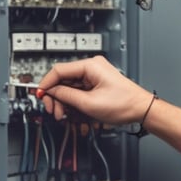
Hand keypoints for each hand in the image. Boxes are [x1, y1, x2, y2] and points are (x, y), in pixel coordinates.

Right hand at [37, 55, 152, 124]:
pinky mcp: (95, 84)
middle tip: (53, 110)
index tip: (39, 94)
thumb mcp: (89, 103)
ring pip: (68, 87)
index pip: (59, 70)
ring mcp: (93, 76)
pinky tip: (72, 112)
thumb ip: (66, 96)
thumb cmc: (124, 104)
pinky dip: (72, 102)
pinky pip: (77, 91)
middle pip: (62, 80)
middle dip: (55, 96)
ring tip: (64, 114)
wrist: (140, 110)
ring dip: (63, 102)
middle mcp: (91, 67)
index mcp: (90, 65)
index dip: (46, 84)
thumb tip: (50, 91)